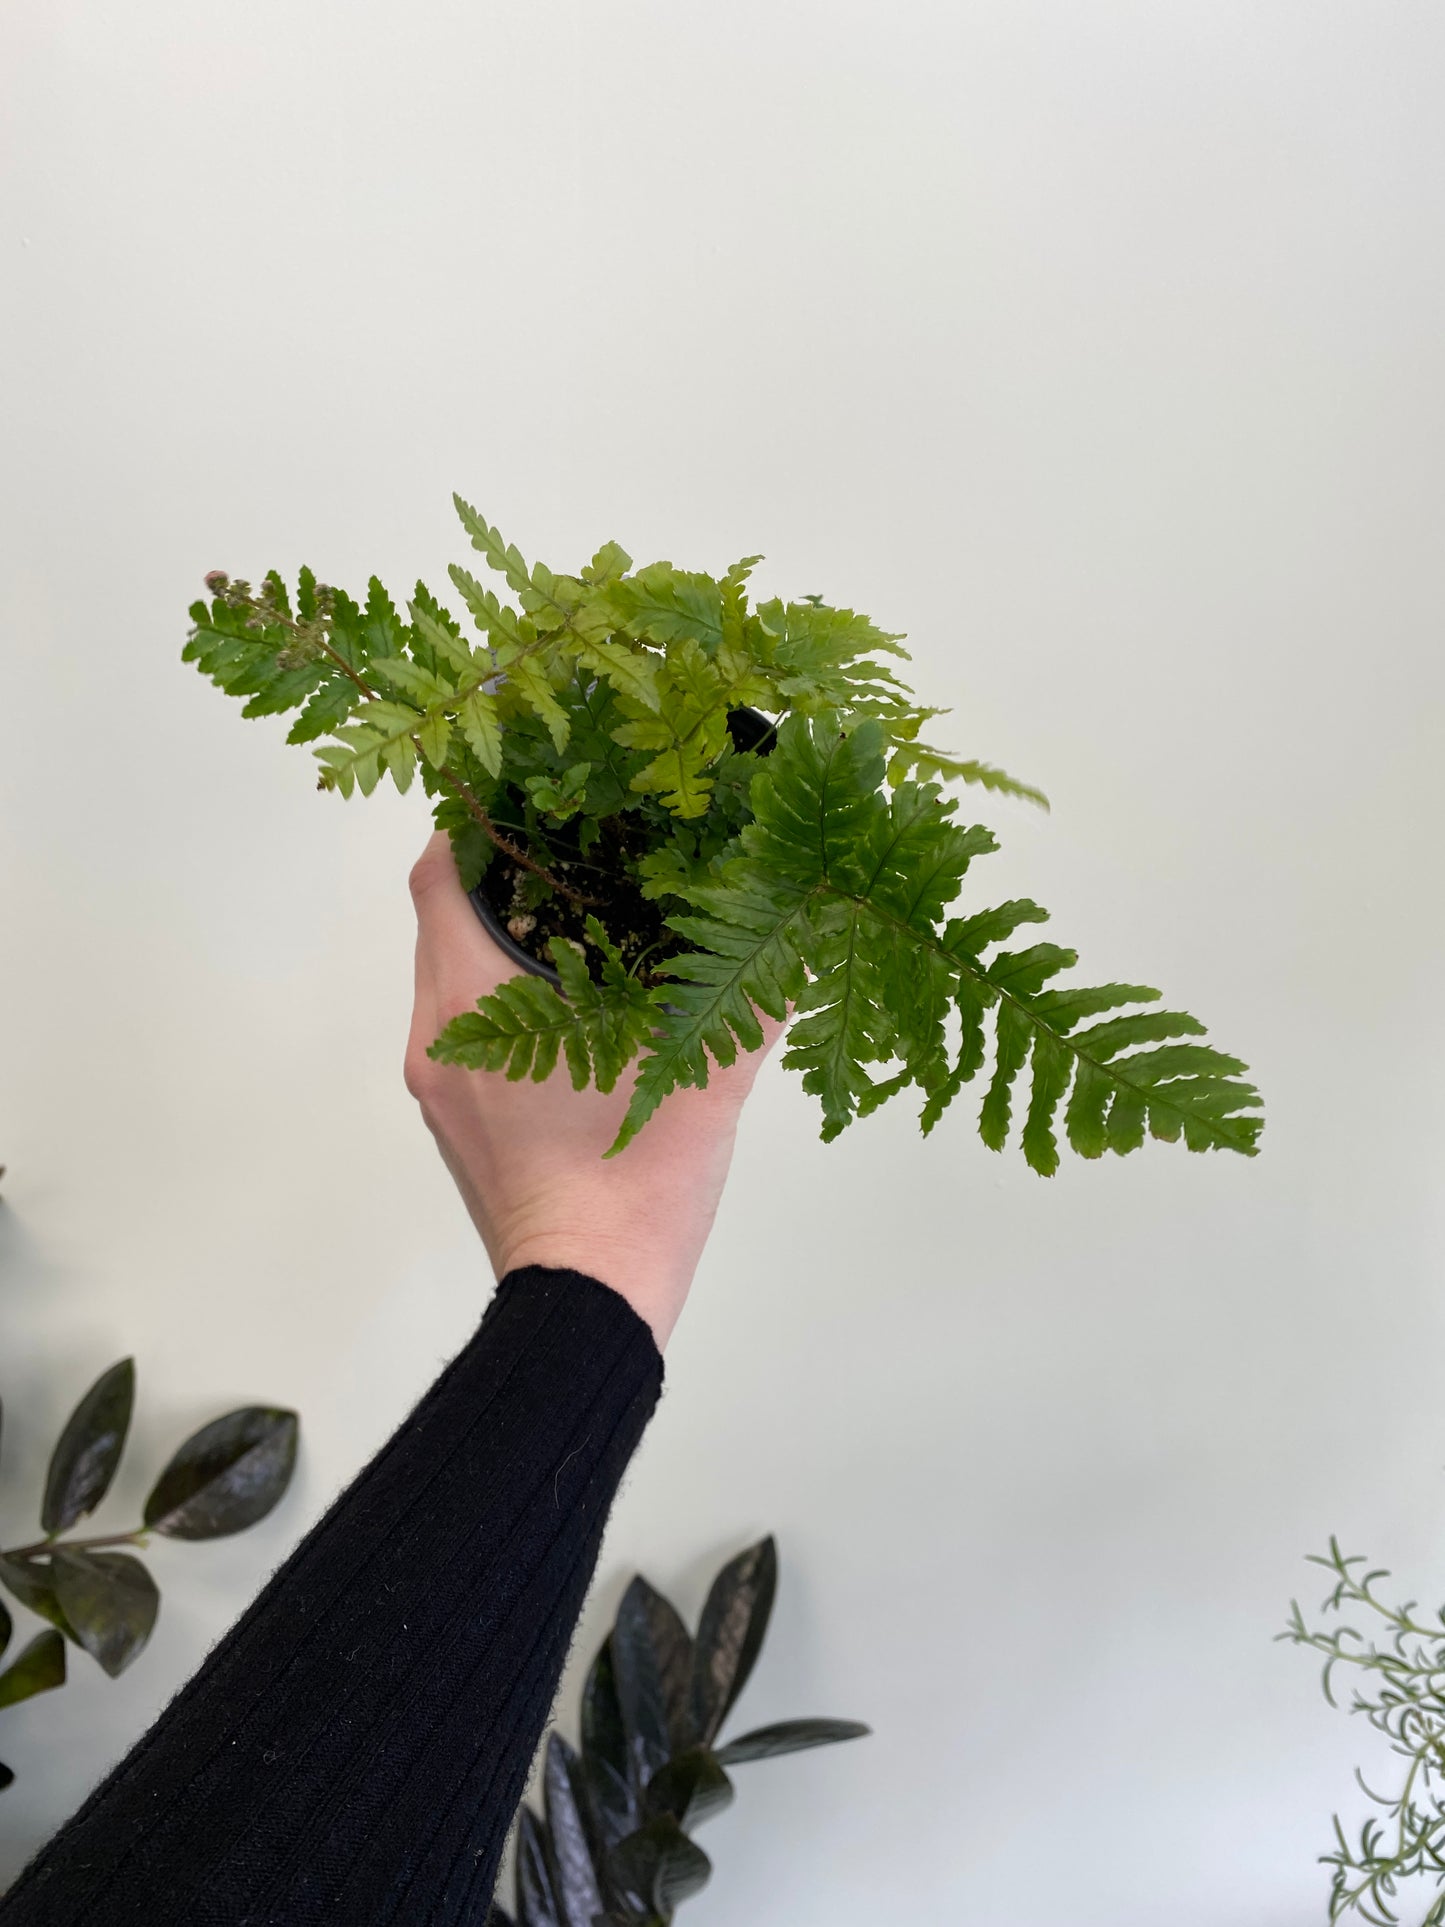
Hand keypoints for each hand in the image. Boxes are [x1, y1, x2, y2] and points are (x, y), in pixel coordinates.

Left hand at [403, 833, 782, 1348]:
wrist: (588, 1303)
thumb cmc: (632, 1187)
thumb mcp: (706, 1081)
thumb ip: (750, 999)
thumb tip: (798, 928)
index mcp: (472, 1010)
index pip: (437, 880)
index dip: (471, 824)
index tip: (524, 792)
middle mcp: (436, 1040)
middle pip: (440, 924)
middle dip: (502, 878)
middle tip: (575, 841)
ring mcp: (440, 1089)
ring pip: (453, 980)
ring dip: (502, 940)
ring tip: (582, 912)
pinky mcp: (457, 1125)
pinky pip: (469, 1030)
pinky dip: (506, 997)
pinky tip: (576, 999)